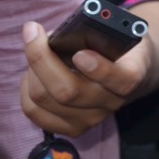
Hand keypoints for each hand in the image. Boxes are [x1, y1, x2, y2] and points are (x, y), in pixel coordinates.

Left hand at [20, 19, 150, 136]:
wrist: (128, 70)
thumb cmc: (117, 44)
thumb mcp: (119, 31)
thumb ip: (97, 30)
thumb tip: (55, 36)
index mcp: (132, 75)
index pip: (123, 80)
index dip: (100, 70)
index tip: (80, 53)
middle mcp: (112, 102)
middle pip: (69, 91)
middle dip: (42, 59)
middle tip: (33, 32)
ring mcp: (92, 119)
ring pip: (45, 99)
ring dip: (32, 70)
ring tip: (35, 50)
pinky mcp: (72, 128)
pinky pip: (34, 112)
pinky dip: (26, 88)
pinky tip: (33, 73)